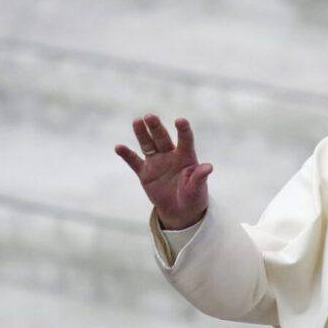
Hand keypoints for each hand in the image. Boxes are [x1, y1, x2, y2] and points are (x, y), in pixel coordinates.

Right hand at [115, 114, 212, 229]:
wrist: (181, 210)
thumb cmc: (194, 196)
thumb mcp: (198, 188)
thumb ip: (200, 177)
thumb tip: (209, 167)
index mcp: (186, 156)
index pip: (185, 139)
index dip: (183, 130)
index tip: (180, 121)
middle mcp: (170, 155)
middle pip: (162, 138)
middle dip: (156, 127)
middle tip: (150, 117)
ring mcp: (156, 162)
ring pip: (148, 144)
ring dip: (142, 134)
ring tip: (137, 121)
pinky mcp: (145, 173)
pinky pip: (134, 162)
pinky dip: (127, 155)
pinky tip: (119, 147)